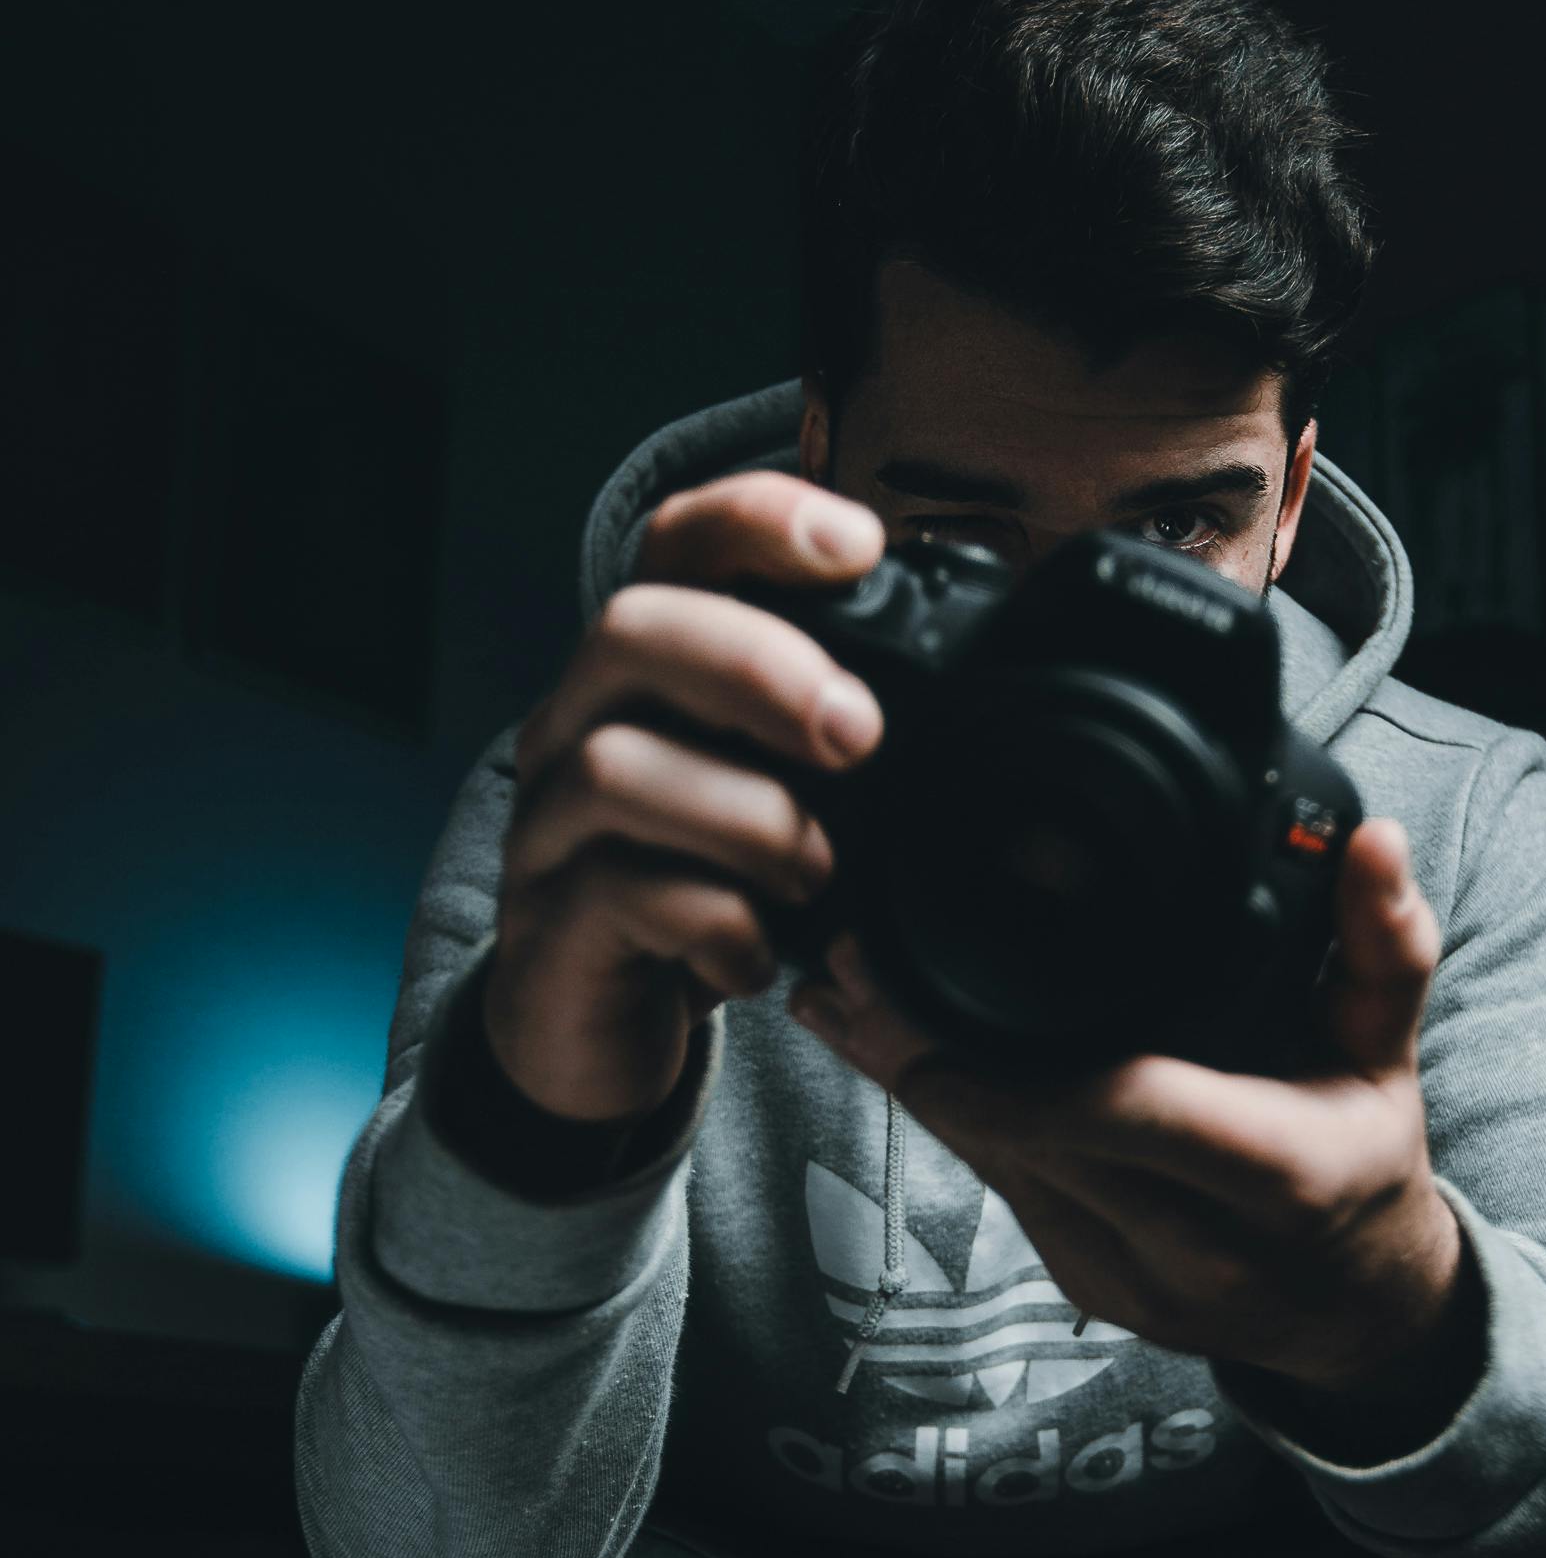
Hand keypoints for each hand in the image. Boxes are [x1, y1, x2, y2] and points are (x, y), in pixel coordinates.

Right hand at [484, 473, 887, 1122]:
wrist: (597, 1037)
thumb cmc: (709, 895)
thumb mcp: (784, 801)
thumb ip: (841, 743)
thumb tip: (983, 710)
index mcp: (650, 675)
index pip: (678, 545)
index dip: (760, 519)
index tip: (860, 546)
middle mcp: (579, 725)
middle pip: (630, 629)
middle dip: (757, 664)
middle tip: (857, 734)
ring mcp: (550, 826)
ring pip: (615, 767)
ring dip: (745, 815)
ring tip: (815, 872)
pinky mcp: (550, 926)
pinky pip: (617, 894)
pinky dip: (712, 920)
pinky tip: (758, 957)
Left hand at [787, 815, 1467, 1402]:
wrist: (1355, 1313)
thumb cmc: (1365, 1162)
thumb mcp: (1388, 1053)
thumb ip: (1382, 943)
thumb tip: (1372, 842)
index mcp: (1277, 1175)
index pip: (1130, 1116)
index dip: (1019, 1079)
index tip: (933, 1027)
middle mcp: (1199, 1246)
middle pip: (1033, 1141)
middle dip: (931, 1056)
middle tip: (852, 959)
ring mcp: (1135, 1282)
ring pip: (998, 1168)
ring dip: (915, 1082)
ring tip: (841, 992)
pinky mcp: (1087, 1292)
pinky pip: (1002, 1192)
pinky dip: (948, 1119)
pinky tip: (889, 1055)